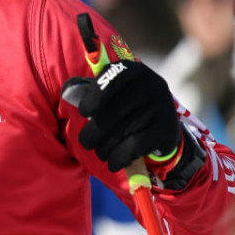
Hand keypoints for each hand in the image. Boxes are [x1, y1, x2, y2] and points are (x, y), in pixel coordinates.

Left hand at [62, 57, 180, 171]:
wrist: (163, 125)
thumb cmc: (127, 107)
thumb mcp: (112, 92)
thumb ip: (90, 89)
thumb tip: (67, 93)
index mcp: (134, 71)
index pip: (111, 79)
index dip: (93, 97)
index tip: (84, 112)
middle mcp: (152, 85)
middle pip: (112, 112)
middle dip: (94, 132)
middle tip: (86, 142)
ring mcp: (161, 107)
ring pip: (121, 131)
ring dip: (104, 148)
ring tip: (100, 153)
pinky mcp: (166, 130)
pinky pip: (134, 146)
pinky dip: (119, 158)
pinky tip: (113, 163)